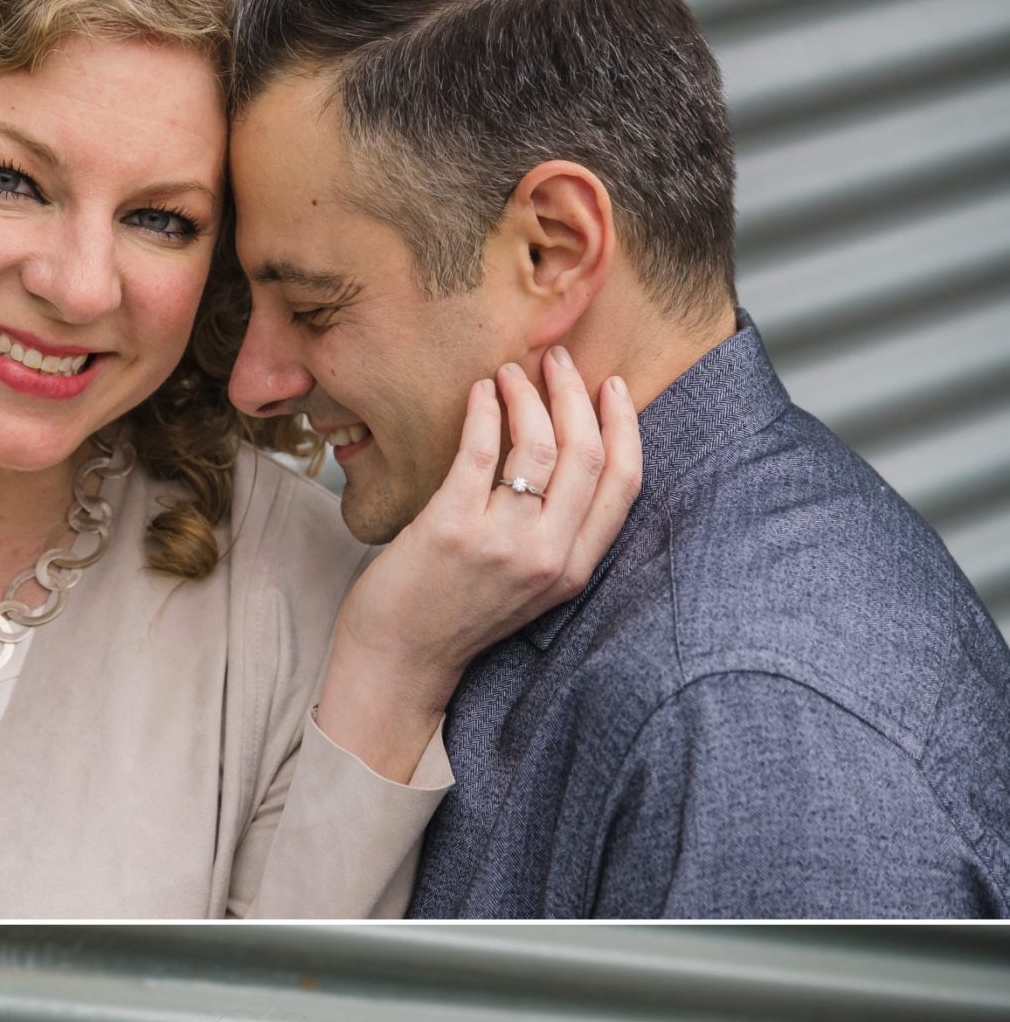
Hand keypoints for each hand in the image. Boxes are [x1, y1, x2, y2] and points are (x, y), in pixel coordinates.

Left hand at [316, 349, 641, 780]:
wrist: (398, 661)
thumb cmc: (457, 616)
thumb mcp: (530, 587)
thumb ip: (556, 535)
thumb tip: (569, 453)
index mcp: (572, 570)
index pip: (624, 483)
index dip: (624, 424)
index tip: (609, 386)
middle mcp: (545, 557)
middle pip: (586, 453)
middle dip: (575, 393)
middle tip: (555, 360)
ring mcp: (499, 543)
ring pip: (538, 444)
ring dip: (526, 394)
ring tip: (509, 373)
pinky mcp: (450, 527)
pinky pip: (481, 448)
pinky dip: (484, 409)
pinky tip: (479, 393)